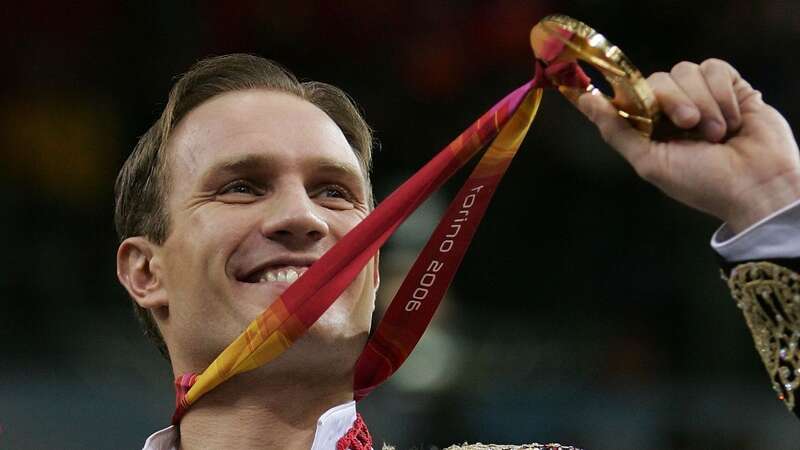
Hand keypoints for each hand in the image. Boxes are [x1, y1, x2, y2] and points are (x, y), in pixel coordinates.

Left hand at [578, 58, 799, 232]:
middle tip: (689, 125)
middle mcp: (673, 109)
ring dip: (702, 102)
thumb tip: (585, 101)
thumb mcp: (650, 162)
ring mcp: (702, 95)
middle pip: (657, 79)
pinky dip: (722, 94)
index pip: (631, 95)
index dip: (634, 97)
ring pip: (686, 71)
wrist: (756, 186)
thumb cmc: (702, 183)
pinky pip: (715, 68)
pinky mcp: (730, 86)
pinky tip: (733, 120)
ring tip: (717, 133)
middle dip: (673, 101)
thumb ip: (616, 130)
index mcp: (650, 127)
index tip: (645, 109)